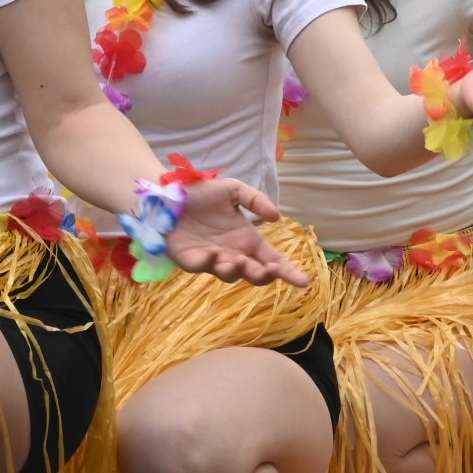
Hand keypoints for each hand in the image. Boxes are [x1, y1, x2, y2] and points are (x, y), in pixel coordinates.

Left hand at [165, 175, 309, 287]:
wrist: (167, 194)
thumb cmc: (201, 193)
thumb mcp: (233, 190)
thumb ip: (255, 200)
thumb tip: (277, 217)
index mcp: (247, 239)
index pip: (272, 259)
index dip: (288, 271)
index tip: (304, 282)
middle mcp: (233, 254)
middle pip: (255, 275)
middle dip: (264, 275)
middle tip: (268, 270)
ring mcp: (212, 260)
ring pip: (230, 276)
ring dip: (237, 270)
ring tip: (238, 261)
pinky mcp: (190, 260)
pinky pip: (202, 267)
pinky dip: (209, 262)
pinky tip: (214, 253)